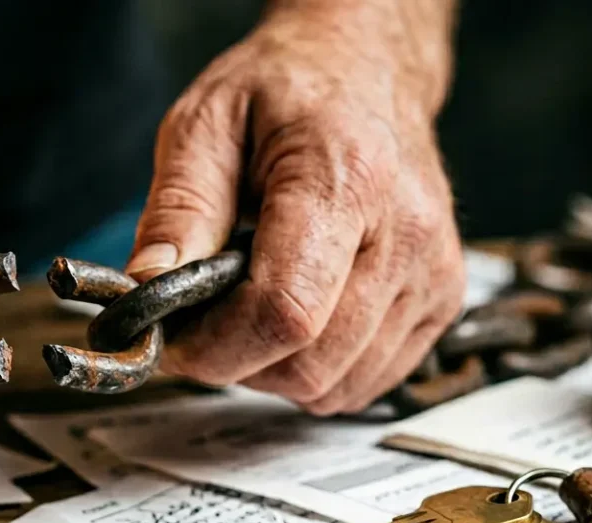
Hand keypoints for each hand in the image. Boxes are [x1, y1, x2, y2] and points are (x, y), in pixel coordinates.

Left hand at [125, 1, 463, 414]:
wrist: (367, 68)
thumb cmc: (287, 90)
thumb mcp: (205, 123)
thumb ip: (178, 207)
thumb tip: (150, 288)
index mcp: (346, 179)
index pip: (285, 311)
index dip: (217, 347)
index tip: (178, 338)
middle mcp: (406, 231)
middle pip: (311, 362)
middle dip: (239, 362)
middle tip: (205, 322)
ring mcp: (432, 271)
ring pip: (338, 385)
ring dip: (277, 371)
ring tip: (251, 308)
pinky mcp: (441, 299)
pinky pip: (367, 381)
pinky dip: (318, 371)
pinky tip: (297, 317)